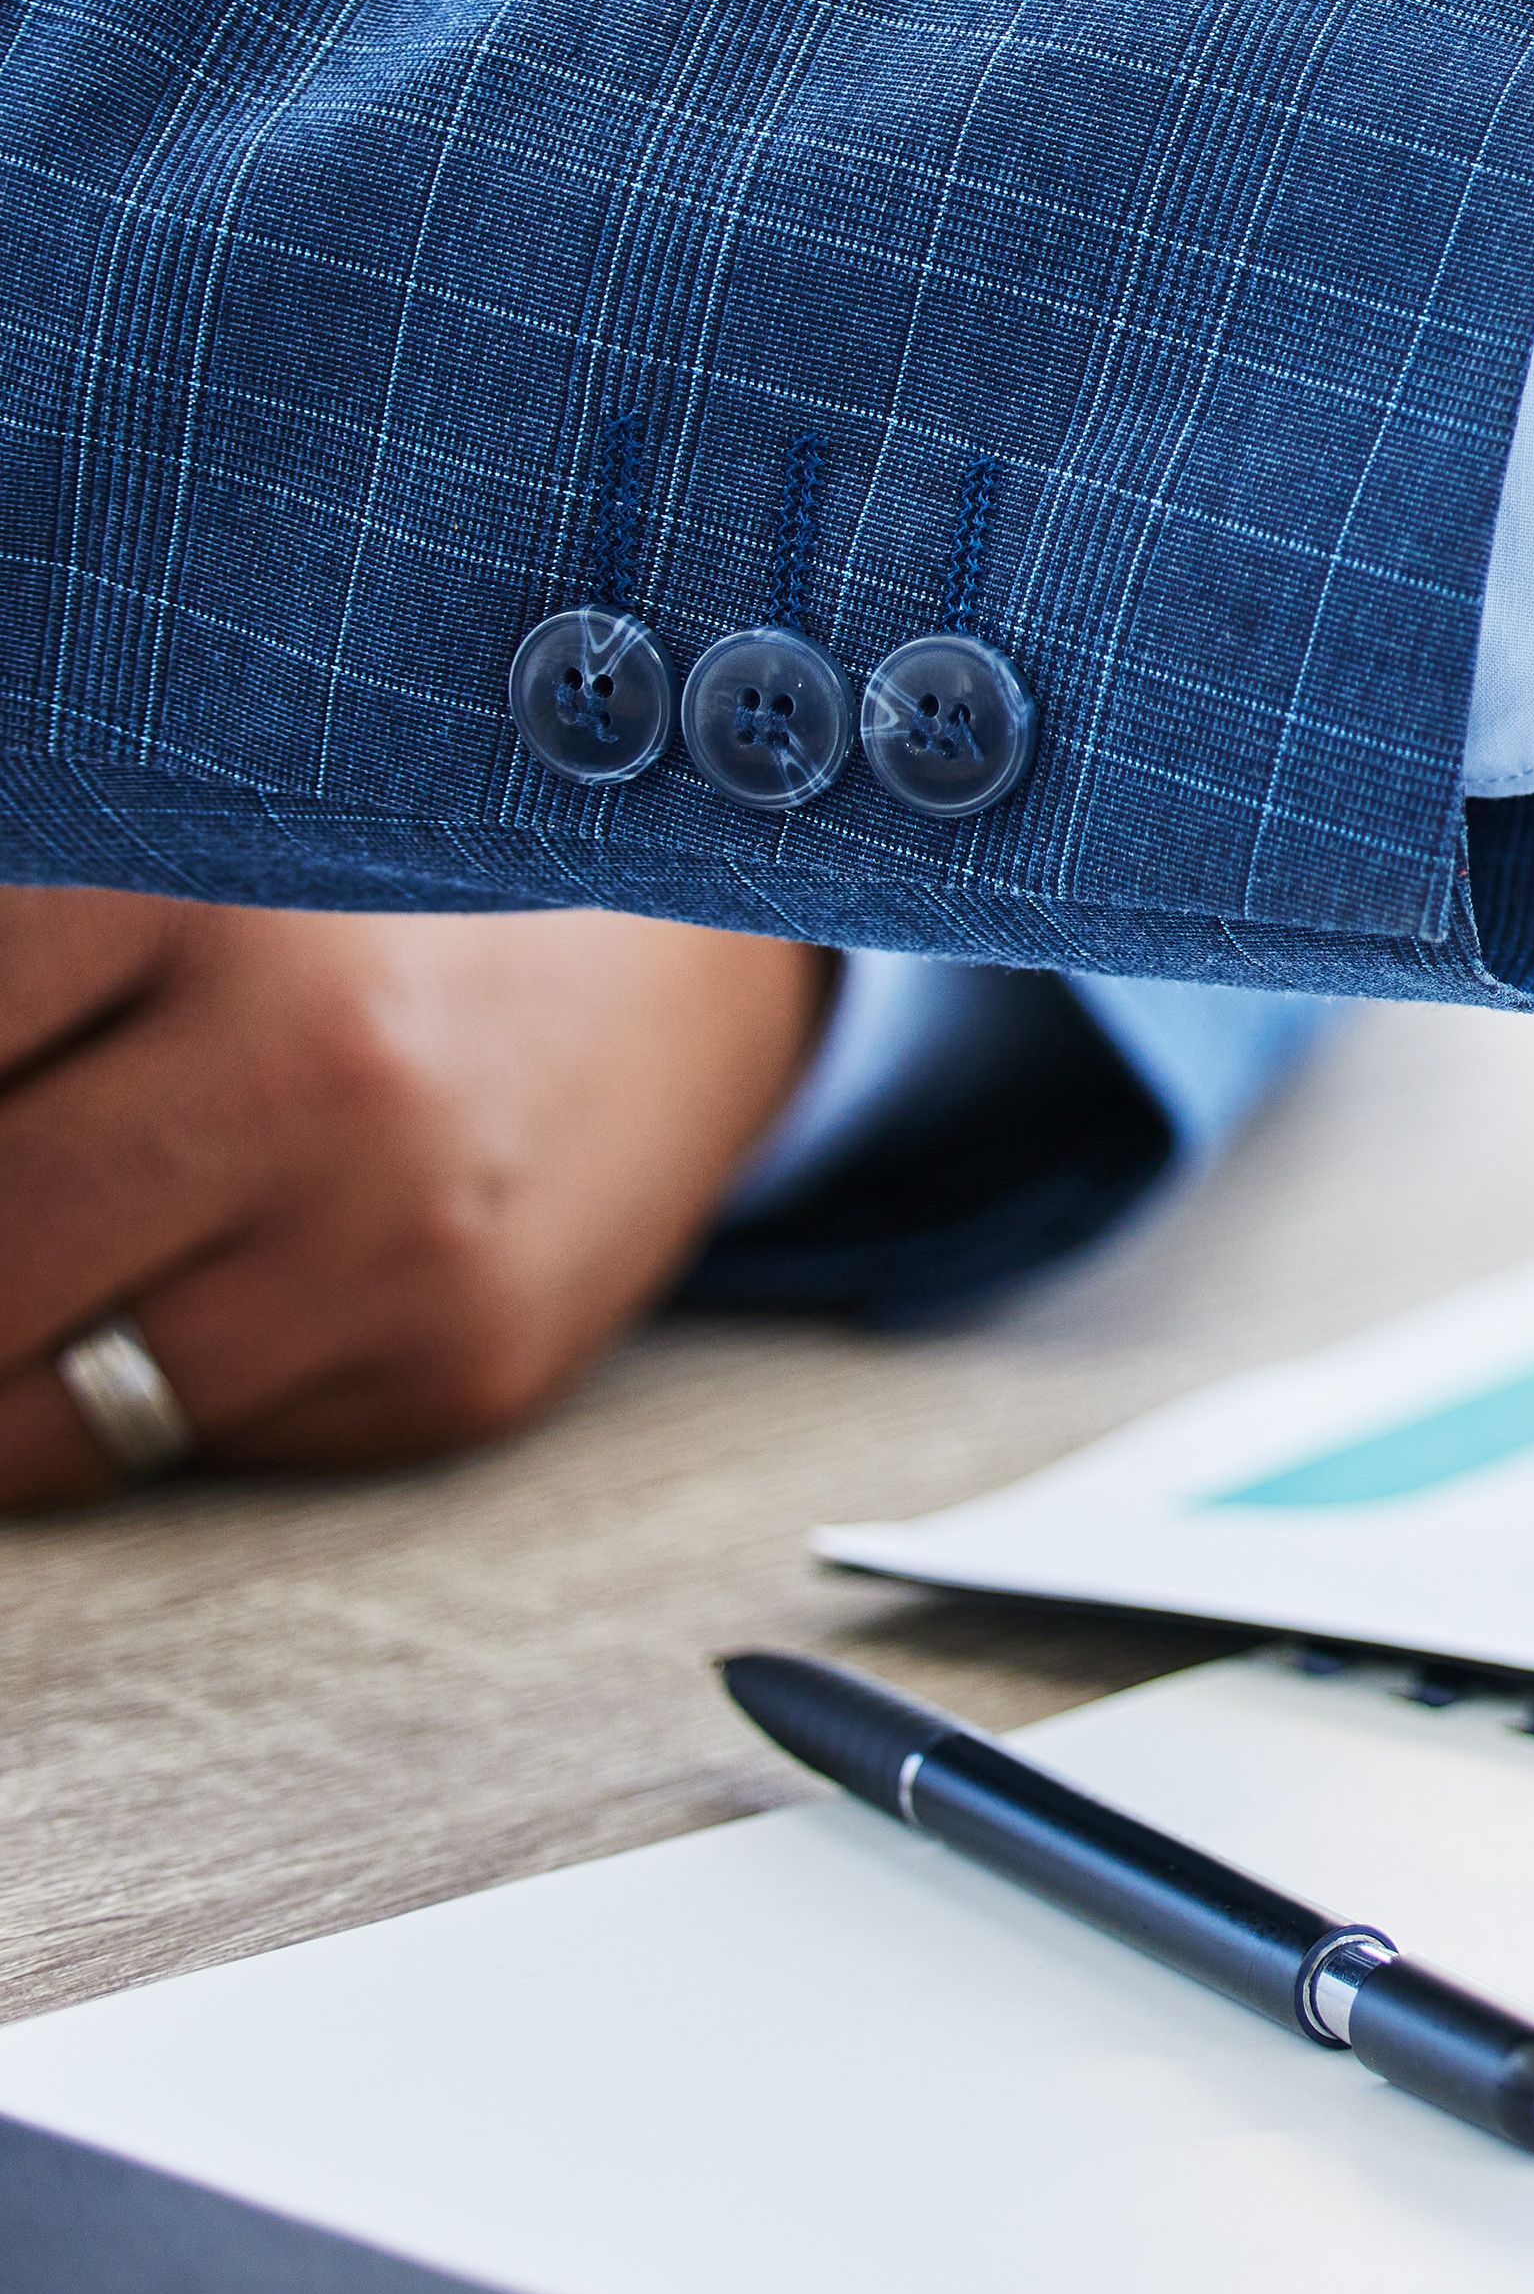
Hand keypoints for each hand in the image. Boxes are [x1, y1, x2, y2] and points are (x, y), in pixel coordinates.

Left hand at [0, 893, 836, 1505]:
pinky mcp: (460, 1366)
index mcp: (206, 884)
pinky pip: (175, 1450)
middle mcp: (311, 1066)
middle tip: (1, 1228)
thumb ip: (11, 975)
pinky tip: (188, 1281)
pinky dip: (120, 1392)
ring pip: (21, 1409)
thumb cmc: (372, 891)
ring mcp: (394, 1238)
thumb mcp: (171, 843)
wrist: (703, 941)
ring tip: (50, 1257)